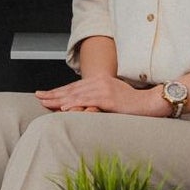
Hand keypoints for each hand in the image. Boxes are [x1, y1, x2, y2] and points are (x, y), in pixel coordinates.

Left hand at [35, 76, 167, 116]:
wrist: (150, 102)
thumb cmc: (134, 103)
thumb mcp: (113, 98)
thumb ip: (98, 99)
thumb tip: (86, 106)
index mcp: (99, 82)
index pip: (74, 87)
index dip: (58, 91)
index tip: (45, 95)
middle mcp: (99, 83)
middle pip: (72, 89)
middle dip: (53, 94)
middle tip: (38, 97)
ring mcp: (103, 90)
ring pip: (76, 94)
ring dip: (59, 99)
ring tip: (45, 102)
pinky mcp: (109, 98)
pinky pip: (88, 101)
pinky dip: (76, 103)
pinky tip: (65, 107)